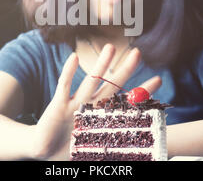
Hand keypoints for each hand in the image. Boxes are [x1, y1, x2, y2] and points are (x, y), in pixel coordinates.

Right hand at [32, 44, 161, 159]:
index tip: (158, 79)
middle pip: (111, 85)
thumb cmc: (69, 149)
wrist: (44, 151)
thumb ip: (114, 146)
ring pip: (90, 81)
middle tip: (137, 53)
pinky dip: (68, 73)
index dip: (142, 91)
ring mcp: (75, 104)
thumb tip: (142, 154)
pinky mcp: (57, 106)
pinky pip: (63, 87)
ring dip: (100, 65)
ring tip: (110, 47)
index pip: (126, 102)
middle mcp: (91, 107)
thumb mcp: (95, 150)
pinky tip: (74, 57)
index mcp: (101, 118)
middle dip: (125, 70)